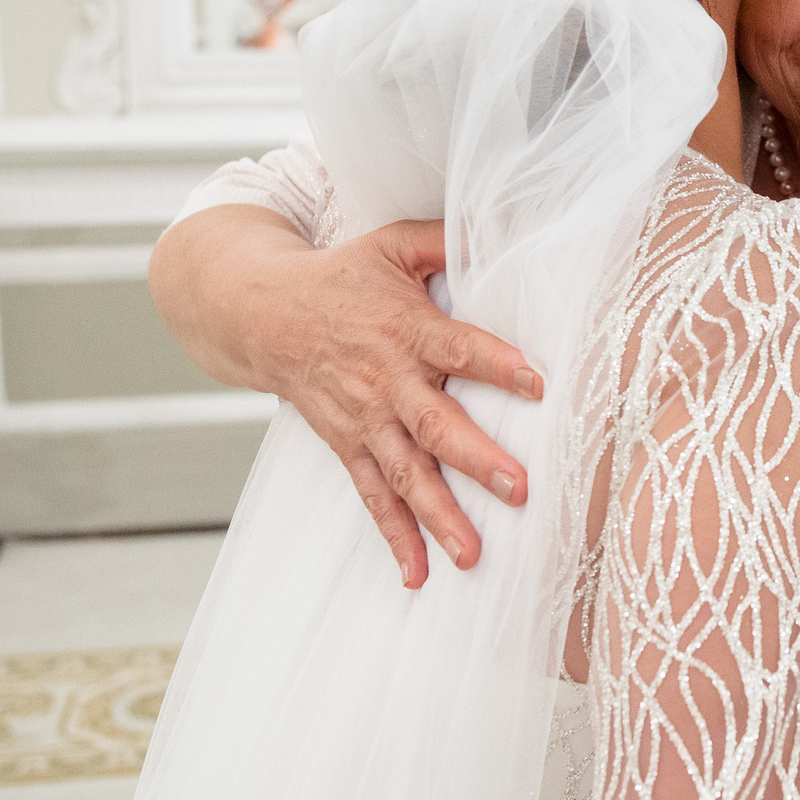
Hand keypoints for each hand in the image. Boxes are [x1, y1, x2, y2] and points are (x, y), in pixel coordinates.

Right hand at [251, 220, 541, 585]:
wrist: (262, 314)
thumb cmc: (342, 277)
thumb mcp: (392, 244)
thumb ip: (445, 240)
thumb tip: (498, 225)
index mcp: (406, 328)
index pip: (458, 348)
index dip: (496, 364)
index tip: (537, 383)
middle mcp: (387, 380)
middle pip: (435, 424)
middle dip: (476, 459)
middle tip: (517, 489)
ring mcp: (366, 420)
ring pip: (405, 474)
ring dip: (439, 516)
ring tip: (472, 554)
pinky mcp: (348, 445)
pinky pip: (372, 497)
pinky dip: (394, 537)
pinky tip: (419, 575)